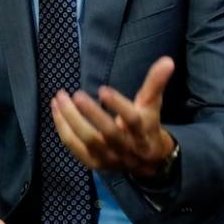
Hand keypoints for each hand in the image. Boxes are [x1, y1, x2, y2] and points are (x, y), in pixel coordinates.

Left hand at [49, 56, 176, 178]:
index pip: (132, 119)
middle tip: (76, 94)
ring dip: (71, 119)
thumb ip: (155, 83)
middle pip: (108, 133)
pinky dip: (63, 129)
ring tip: (59, 98)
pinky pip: (75, 147)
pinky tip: (55, 110)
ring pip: (88, 140)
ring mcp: (109, 158)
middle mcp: (126, 148)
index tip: (103, 89)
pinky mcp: (95, 163)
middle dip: (91, 114)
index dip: (118, 105)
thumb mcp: (151, 105)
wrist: (146, 161)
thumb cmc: (146, 126)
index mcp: (143, 132)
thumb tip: (167, 60)